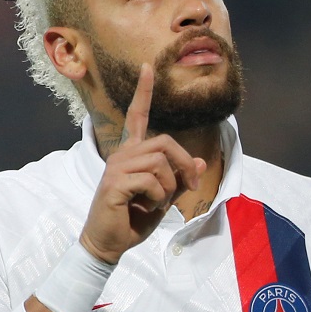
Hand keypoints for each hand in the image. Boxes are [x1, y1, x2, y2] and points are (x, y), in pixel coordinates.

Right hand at [79, 64, 205, 263]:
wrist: (109, 244)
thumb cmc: (133, 221)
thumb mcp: (164, 199)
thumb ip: (179, 179)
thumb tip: (201, 162)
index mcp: (131, 154)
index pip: (136, 117)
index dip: (143, 93)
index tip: (148, 67)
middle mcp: (122, 155)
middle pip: (164, 143)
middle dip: (184, 165)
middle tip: (188, 187)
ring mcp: (116, 167)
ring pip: (160, 162)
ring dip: (169, 187)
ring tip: (156, 203)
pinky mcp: (114, 183)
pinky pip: (150, 180)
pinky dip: (158, 197)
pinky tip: (145, 207)